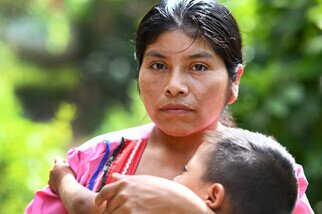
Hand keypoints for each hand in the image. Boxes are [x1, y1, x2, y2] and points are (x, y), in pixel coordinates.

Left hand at [48, 157, 74, 194]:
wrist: (67, 187)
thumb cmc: (71, 176)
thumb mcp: (71, 167)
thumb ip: (67, 163)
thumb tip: (64, 161)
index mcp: (58, 164)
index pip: (57, 158)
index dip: (61, 161)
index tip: (65, 164)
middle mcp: (52, 169)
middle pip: (54, 167)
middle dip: (58, 168)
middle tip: (65, 172)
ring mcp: (50, 176)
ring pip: (53, 174)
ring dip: (56, 175)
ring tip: (63, 179)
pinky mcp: (50, 183)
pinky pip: (51, 180)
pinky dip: (54, 181)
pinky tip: (60, 183)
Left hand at [95, 173, 211, 213]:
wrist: (177, 201)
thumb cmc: (162, 189)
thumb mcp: (143, 180)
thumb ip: (126, 179)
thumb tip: (113, 175)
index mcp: (125, 183)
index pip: (103, 192)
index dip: (100, 200)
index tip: (100, 204)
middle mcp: (123, 194)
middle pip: (109, 207)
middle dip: (113, 210)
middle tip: (126, 210)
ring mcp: (127, 207)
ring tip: (134, 212)